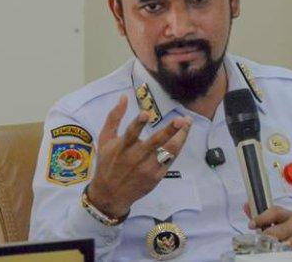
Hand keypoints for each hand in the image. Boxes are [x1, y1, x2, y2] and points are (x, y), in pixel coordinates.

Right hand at [87, 95, 191, 217]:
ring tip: (187, 124)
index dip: (138, 123)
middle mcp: (136, 158)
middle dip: (169, 131)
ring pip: (168, 151)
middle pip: (155, 143)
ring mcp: (148, 168)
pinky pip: (170, 160)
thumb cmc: (107, 163)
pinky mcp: (157, 176)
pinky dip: (177, 147)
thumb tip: (124, 97)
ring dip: (180, 137)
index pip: (131, 134)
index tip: (146, 113)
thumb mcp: (105, 139)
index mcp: (123, 148)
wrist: (110, 194)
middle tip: (181, 120)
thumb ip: (114, 117)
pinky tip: (182, 136)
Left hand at [244, 204, 291, 250]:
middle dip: (265, 237)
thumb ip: (262, 216)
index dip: (261, 218)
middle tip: (260, 241)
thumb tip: (247, 206)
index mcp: (289, 215)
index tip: (251, 224)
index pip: (274, 212)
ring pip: (279, 244)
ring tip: (269, 248)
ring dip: (272, 247)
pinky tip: (278, 252)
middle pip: (273, 232)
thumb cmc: (290, 231)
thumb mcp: (279, 221)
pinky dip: (280, 253)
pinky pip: (286, 252)